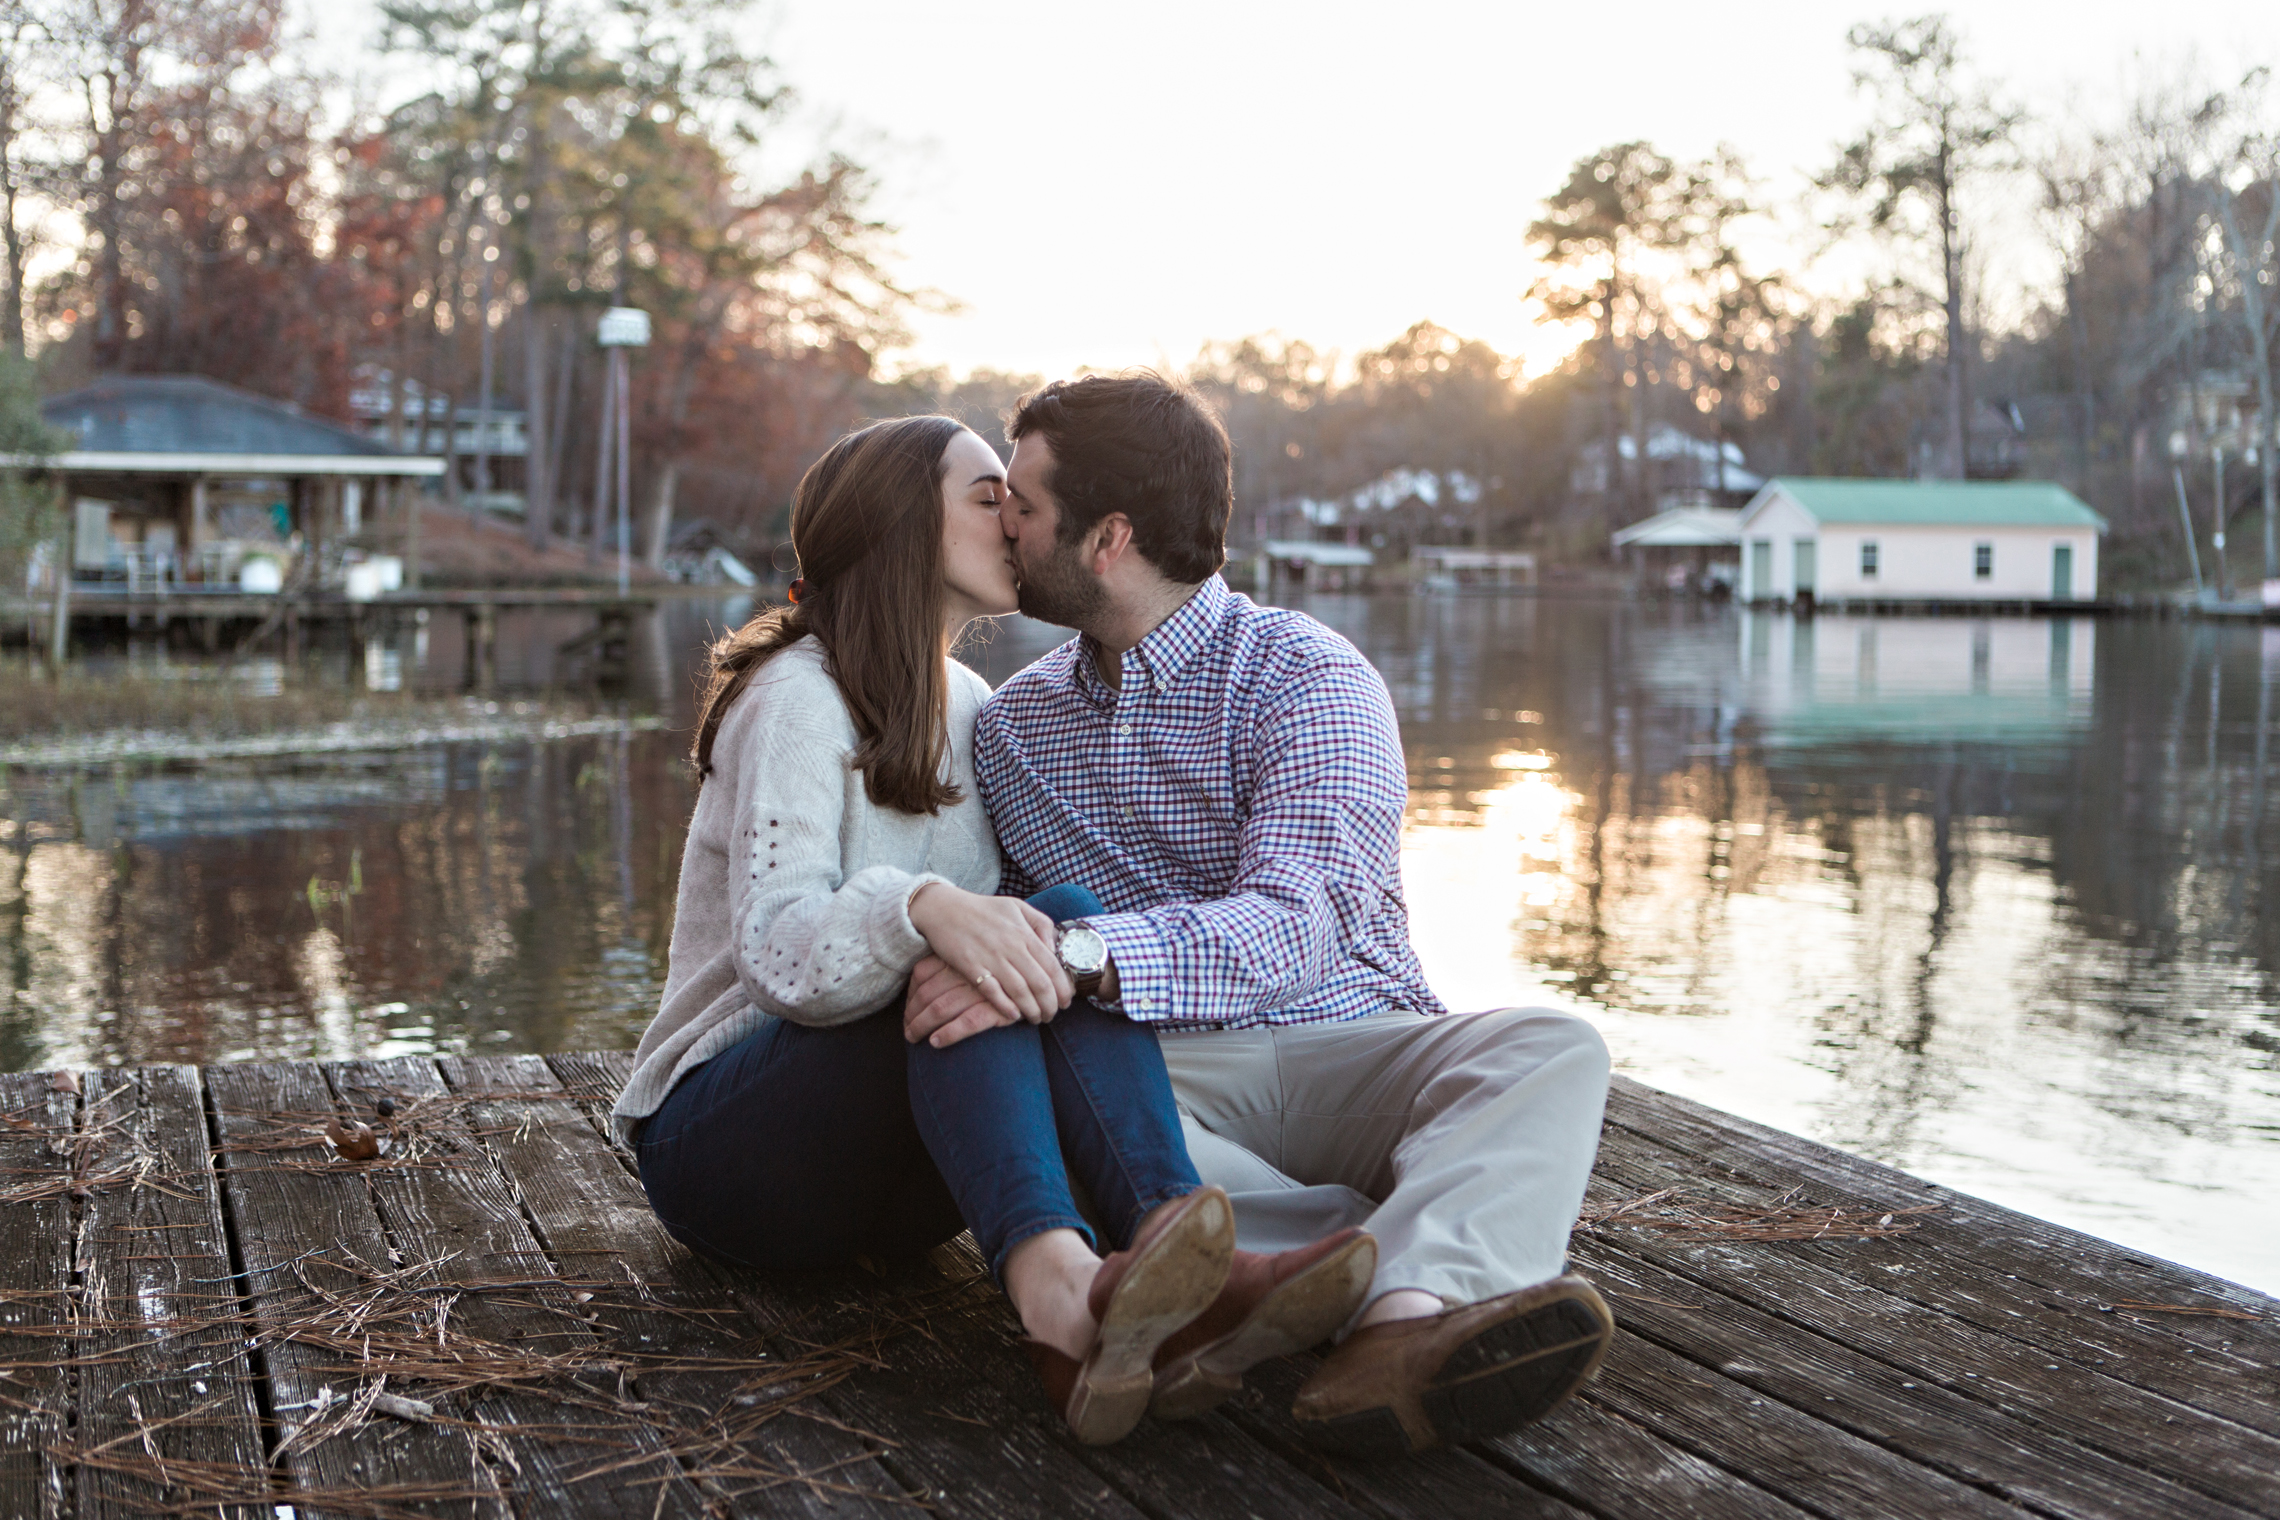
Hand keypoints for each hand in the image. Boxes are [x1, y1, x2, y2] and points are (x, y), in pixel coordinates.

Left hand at [904, 954, 1016, 1047]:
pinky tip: (936, 1042)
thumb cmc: (1010, 959)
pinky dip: (949, 1033)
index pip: (922, 971)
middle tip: (907, 1028)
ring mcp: (983, 989)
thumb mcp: (982, 949)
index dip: (910, 993)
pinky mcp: (999, 1007)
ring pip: (941, 1008)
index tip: (907, 1008)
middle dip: (912, 1013)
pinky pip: (968, 1022)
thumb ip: (954, 957)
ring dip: (922, 1025)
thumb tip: (922, 973)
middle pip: (927, 992)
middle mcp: (968, 970)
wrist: (1047, 969)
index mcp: (961, 954)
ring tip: (914, 1038)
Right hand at [906, 885, 1074, 1024]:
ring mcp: (990, 957)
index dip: (1063, 987)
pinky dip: (1005, 1006)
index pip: (1053, 965)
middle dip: (1050, 1005)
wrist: (944, 908)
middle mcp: (1011, 946)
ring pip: (1020, 991)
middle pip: (1040, 983)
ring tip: (1036, 1019)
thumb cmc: (983, 909)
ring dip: (1031, 1010)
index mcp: (1024, 932)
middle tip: (1052, 1015)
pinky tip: (1014, 1015)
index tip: (1066, 1001)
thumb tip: (1055, 948)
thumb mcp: (1017, 906)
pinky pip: (992, 991)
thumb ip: (1040, 923)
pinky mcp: (970, 966)